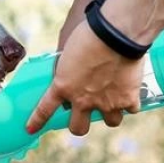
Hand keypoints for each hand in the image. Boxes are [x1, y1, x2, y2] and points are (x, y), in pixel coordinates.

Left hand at [26, 19, 143, 135]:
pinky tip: (132, 91)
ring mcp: (106, 103)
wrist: (116, 33)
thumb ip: (66, 67)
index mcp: (63, 86)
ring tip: (115, 101)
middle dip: (81, 124)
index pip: (44, 109)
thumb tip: (69, 72)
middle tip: (85, 115)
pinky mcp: (128, 99)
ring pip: (111, 122)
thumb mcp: (67, 50)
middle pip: (79, 128)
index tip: (31, 129)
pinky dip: (132, 101)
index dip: (37, 121)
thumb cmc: (90, 33)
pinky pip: (131, 109)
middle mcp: (83, 100)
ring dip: (112, 114)